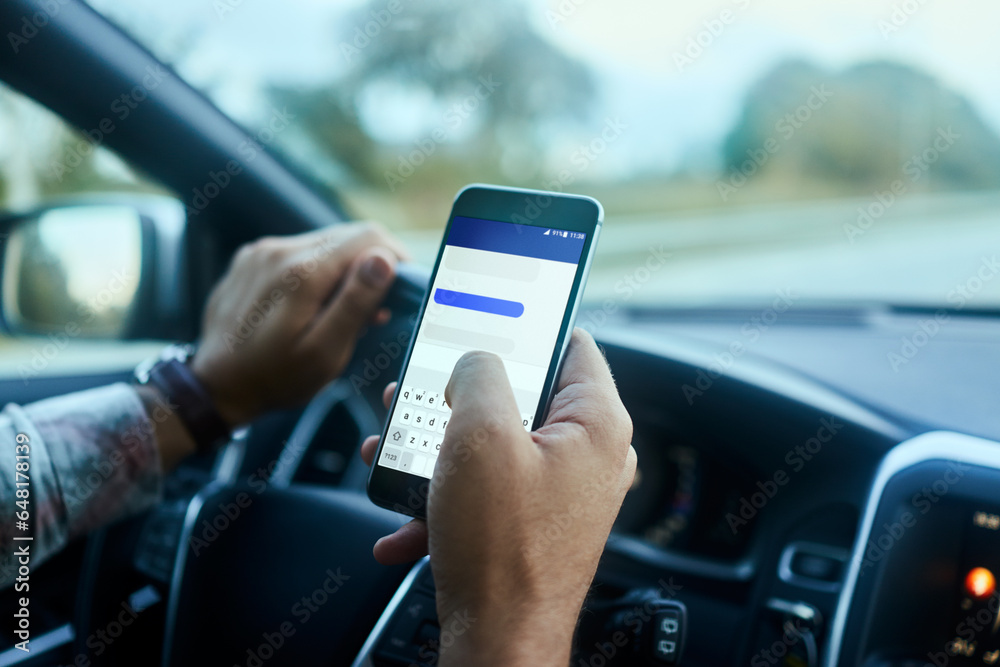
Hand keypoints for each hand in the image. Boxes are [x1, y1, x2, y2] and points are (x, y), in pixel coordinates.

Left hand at [192, 223, 407, 426]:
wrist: (215, 387)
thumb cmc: (276, 379)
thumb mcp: (325, 353)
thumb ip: (355, 302)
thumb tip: (384, 259)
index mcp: (302, 272)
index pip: (369, 238)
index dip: (395, 259)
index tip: (400, 290)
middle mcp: (279, 250)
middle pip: (347, 236)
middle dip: (369, 267)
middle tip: (373, 309)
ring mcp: (260, 251)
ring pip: (323, 243)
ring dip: (342, 271)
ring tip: (339, 312)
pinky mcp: (251, 258)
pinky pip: (298, 252)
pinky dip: (315, 273)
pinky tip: (311, 306)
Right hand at [360, 329, 635, 665]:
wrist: (497, 643)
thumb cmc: (500, 549)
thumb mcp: (480, 435)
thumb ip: (480, 373)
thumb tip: (475, 362)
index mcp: (596, 423)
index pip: (570, 341)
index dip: (524, 324)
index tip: (485, 317)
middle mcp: (589, 456)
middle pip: (523, 395)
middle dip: (460, 395)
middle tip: (420, 394)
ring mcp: (563, 493)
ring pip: (497, 444)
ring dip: (441, 447)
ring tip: (395, 455)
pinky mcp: (536, 524)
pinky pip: (489, 491)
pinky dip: (447, 497)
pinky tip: (405, 521)